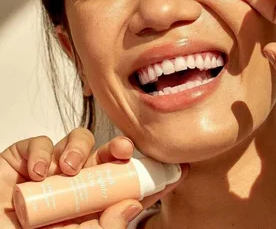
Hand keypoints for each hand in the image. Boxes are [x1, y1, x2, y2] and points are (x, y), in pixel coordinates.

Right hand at [0, 128, 187, 227]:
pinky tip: (37, 172)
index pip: (129, 185)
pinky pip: (42, 142)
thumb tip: (131, 207)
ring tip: (68, 170)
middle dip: (120, 148)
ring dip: (80, 149)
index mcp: (92, 203)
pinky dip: (42, 152)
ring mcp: (53, 168)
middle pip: (108, 156)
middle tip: (124, 150)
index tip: (176, 169)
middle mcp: (77, 182)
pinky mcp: (27, 158)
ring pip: (81, 141)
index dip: (151, 176)